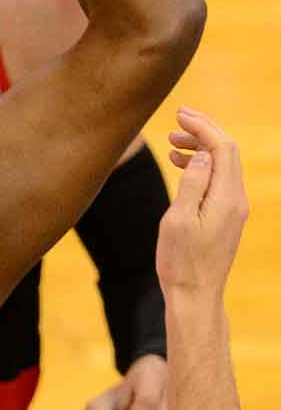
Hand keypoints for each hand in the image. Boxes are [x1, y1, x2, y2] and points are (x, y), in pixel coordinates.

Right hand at [160, 108, 247, 295]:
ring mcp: (234, 209)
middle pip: (227, 152)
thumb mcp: (179, 219)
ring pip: (223, 165)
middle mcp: (237, 201)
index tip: (179, 114)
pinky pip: (218, 180)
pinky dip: (201, 165)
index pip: (222, 148)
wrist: (195, 296)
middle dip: (204, 130)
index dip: (203, 126)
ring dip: (200, 147)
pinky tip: (181, 164)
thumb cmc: (181, 261)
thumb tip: (201, 154)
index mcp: (227, 198)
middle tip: (177, 119)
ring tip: (172, 142)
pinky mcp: (226, 217)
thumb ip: (192, 183)